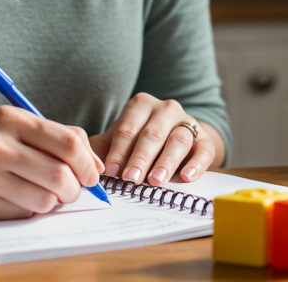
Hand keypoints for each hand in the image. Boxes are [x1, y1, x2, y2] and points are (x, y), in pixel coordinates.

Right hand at [0, 105, 103, 219]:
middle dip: (75, 189)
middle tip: (71, 191)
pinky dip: (27, 210)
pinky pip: (19, 213)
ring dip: (51, 202)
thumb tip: (94, 162)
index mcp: (9, 119)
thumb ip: (51, 136)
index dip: (88, 163)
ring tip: (40, 193)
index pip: (68, 142)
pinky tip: (15, 199)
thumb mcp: (6, 123)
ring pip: (44, 199)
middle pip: (60, 175)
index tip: (91, 174)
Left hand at [90, 92, 214, 186]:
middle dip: (141, 158)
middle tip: (131, 178)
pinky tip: (186, 177)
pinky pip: (203, 150)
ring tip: (155, 181)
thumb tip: (83, 165)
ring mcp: (187, 122)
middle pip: (152, 133)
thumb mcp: (120, 140)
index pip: (128, 128)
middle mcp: (166, 109)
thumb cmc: (139, 141)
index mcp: (141, 105)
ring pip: (178, 140)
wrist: (174, 139)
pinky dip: (196, 164)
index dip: (119, 151)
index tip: (111, 172)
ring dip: (166, 161)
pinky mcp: (204, 139)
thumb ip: (102, 149)